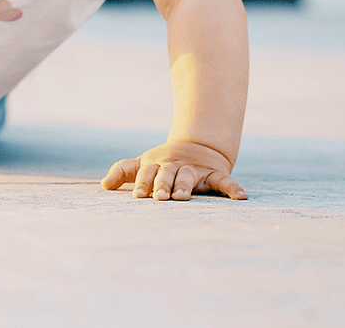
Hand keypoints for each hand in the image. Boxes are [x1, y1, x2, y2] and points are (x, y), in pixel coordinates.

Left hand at [101, 139, 246, 200]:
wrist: (197, 147)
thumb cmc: (163, 163)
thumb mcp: (143, 165)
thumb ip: (123, 172)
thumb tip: (103, 186)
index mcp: (155, 165)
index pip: (145, 172)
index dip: (142, 183)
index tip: (138, 196)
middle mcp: (174, 166)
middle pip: (166, 174)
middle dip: (162, 185)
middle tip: (160, 198)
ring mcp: (194, 169)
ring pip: (189, 176)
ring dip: (186, 185)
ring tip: (183, 197)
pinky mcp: (213, 173)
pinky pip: (223, 180)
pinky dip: (232, 188)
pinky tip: (241, 197)